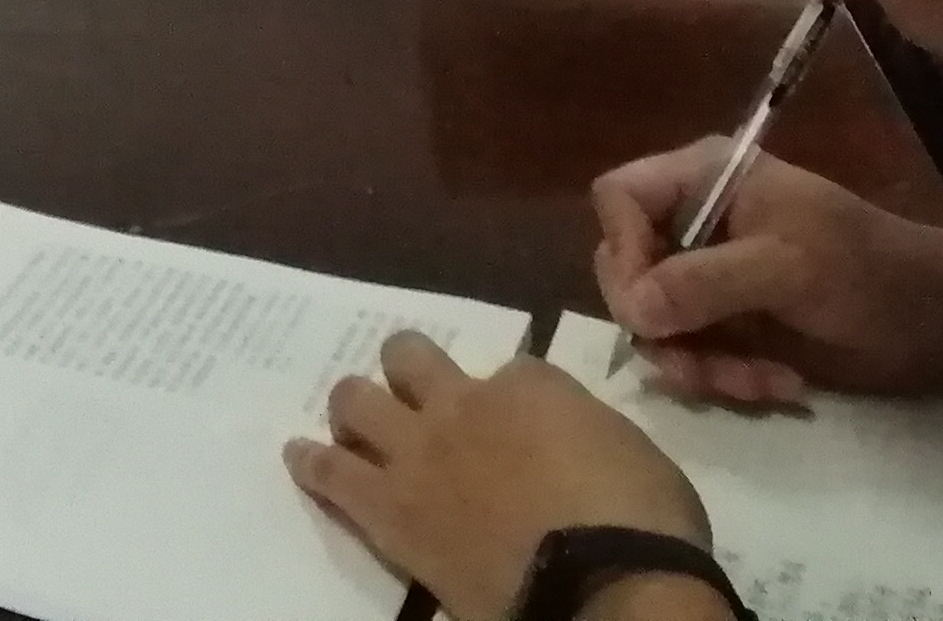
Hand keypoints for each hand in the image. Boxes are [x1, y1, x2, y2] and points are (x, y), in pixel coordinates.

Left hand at [285, 336, 712, 620]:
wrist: (604, 586)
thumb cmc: (643, 525)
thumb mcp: (636, 458)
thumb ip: (590, 439)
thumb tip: (579, 450)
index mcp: (536, 387)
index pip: (513, 366)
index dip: (511, 393)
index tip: (517, 419)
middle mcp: (466, 403)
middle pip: (411, 357)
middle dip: (407, 367)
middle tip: (408, 391)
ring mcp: (421, 451)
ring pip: (356, 399)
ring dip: (354, 406)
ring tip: (350, 420)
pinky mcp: (390, 508)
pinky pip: (332, 472)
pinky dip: (312, 462)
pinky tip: (299, 456)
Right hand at [594, 144, 942, 407]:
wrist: (937, 321)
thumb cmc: (866, 271)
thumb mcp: (786, 267)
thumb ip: (705, 283)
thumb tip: (633, 311)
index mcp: (702, 179)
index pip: (617, 199)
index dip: (624, 250)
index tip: (652, 304)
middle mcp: (694, 222)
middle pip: (625, 269)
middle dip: (663, 325)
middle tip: (701, 364)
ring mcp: (710, 276)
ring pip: (654, 323)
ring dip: (698, 363)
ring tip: (757, 382)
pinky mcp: (730, 324)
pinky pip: (691, 354)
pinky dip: (726, 377)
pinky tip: (778, 384)